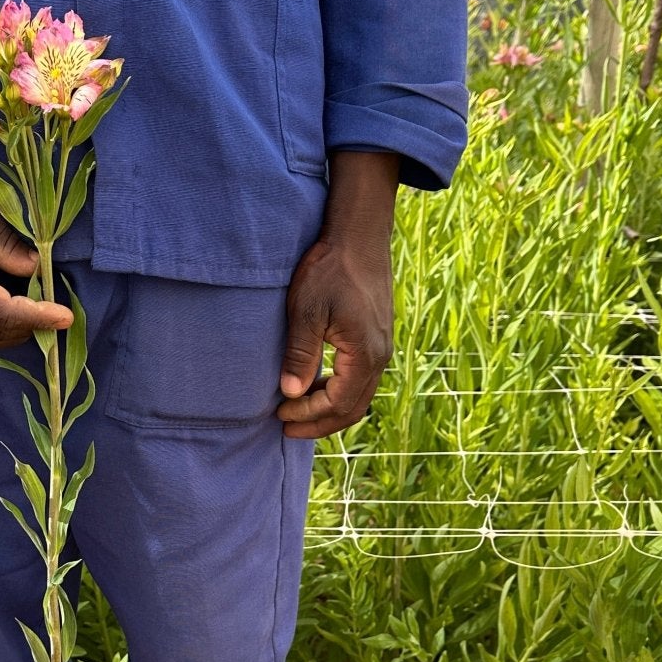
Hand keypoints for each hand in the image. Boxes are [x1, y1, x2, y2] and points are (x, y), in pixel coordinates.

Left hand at [277, 149, 398, 438]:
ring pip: (358, 395)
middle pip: (352, 408)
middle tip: (287, 425)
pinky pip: (360, 378)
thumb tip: (291, 394)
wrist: (358, 235)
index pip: (338, 405)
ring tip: (297, 409)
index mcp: (364, 354)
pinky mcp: (376, 336)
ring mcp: (381, 346)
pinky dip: (338, 390)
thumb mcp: (307, 310)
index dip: (309, 417)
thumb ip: (300, 354)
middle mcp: (379, 356)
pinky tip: (315, 384)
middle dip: (319, 422)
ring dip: (328, 407)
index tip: (280, 416)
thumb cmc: (330, 269)